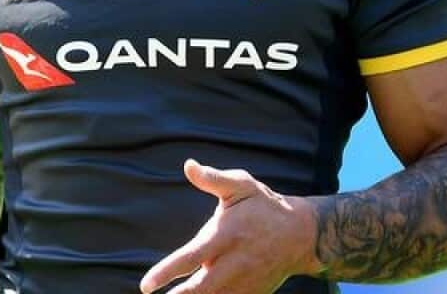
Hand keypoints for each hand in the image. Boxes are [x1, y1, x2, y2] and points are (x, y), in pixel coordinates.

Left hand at [140, 159, 320, 293]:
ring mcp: (244, 282)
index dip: (166, 272)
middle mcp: (234, 263)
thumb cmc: (264, 206)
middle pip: (201, 288)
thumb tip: (188, 165)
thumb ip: (213, 179)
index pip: (191, 257)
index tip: (146, 285)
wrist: (300, 236)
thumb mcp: (241, 185)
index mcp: (226, 236)